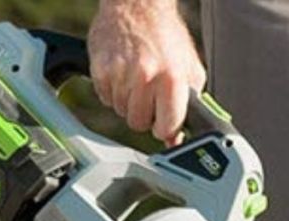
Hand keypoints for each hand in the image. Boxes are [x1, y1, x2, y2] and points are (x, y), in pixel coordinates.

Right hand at [88, 0, 206, 144]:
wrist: (137, 4)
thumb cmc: (165, 35)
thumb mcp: (188, 68)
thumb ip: (188, 104)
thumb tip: (176, 138)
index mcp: (171, 78)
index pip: (166, 128)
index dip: (165, 129)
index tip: (164, 124)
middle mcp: (145, 76)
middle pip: (138, 124)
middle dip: (144, 115)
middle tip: (149, 95)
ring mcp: (120, 73)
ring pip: (120, 112)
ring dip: (128, 102)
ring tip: (136, 79)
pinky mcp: (100, 69)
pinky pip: (105, 98)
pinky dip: (112, 91)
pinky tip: (122, 73)